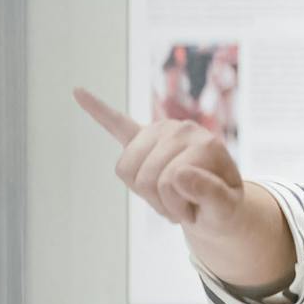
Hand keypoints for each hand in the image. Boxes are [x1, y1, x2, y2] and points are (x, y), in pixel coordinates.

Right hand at [77, 87, 292, 295]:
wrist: (217, 204)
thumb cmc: (221, 207)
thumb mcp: (225, 209)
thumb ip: (211, 193)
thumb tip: (179, 173)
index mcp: (205, 143)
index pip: (166, 182)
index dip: (177, 208)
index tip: (197, 211)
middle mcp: (181, 129)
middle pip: (143, 177)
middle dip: (160, 203)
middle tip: (182, 206)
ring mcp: (160, 131)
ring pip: (126, 170)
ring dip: (143, 195)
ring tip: (167, 195)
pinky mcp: (143, 136)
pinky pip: (115, 122)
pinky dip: (96, 108)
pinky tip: (78, 91)